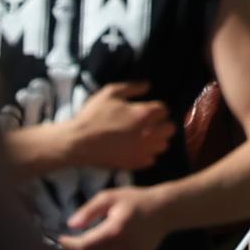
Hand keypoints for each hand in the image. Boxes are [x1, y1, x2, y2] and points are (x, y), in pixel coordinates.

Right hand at [52, 82, 175, 171]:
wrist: (79, 142)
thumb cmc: (94, 115)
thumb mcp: (110, 92)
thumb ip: (132, 87)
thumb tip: (148, 85)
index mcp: (144, 114)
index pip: (165, 110)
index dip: (157, 108)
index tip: (147, 109)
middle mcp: (149, 133)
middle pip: (170, 128)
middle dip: (162, 124)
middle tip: (149, 123)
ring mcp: (143, 151)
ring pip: (163, 145)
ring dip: (157, 139)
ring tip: (144, 136)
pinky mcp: (135, 164)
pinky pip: (151, 159)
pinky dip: (147, 154)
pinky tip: (137, 148)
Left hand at [55, 184, 167, 249]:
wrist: (163, 211)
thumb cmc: (134, 201)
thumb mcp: (110, 197)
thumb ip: (88, 210)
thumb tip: (70, 225)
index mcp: (116, 229)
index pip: (84, 246)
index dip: (68, 245)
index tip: (61, 238)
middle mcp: (124, 248)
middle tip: (75, 241)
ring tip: (88, 249)